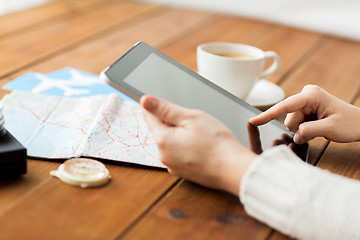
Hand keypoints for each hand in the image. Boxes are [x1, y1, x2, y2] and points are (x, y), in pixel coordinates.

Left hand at [140, 95, 255, 195]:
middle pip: (161, 130)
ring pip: (171, 142)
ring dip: (181, 135)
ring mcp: (172, 166)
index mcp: (162, 140)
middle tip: (193, 121)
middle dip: (174, 122)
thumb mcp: (191, 118)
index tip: (164, 103)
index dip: (156, 107)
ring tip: (201, 135)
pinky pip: (179, 154)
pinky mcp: (182, 172)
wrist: (234, 170)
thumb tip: (144, 101)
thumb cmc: (217, 143)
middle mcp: (163, 156)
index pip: (150, 117)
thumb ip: (165, 109)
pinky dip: (187, 147)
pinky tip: (202, 147)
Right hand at [250, 85, 359, 143]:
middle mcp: (306, 95)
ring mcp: (307, 101)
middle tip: (317, 130)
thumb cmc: (351, 123)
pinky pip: (298, 122)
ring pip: (293, 122)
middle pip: (289, 117)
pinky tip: (318, 127)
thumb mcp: (330, 129)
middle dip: (298, 128)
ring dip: (303, 130)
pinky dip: (305, 129)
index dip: (267, 115)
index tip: (253, 120)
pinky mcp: (307, 107)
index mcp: (311, 95)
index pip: (284, 107)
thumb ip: (308, 131)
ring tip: (320, 128)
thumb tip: (295, 134)